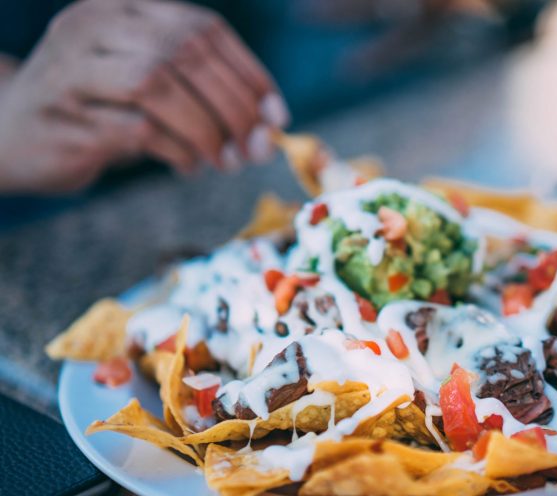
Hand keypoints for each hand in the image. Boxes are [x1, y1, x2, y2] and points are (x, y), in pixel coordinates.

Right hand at [0, 0, 288, 193]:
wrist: (11, 134)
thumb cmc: (99, 109)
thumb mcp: (147, 81)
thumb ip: (199, 89)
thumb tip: (267, 125)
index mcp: (124, 7)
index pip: (203, 28)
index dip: (249, 74)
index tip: (277, 116)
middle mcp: (94, 25)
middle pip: (186, 53)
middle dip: (234, 106)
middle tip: (256, 148)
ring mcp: (73, 66)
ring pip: (158, 84)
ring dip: (207, 129)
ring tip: (226, 161)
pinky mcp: (65, 114)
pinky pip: (137, 129)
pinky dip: (177, 151)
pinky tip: (189, 166)